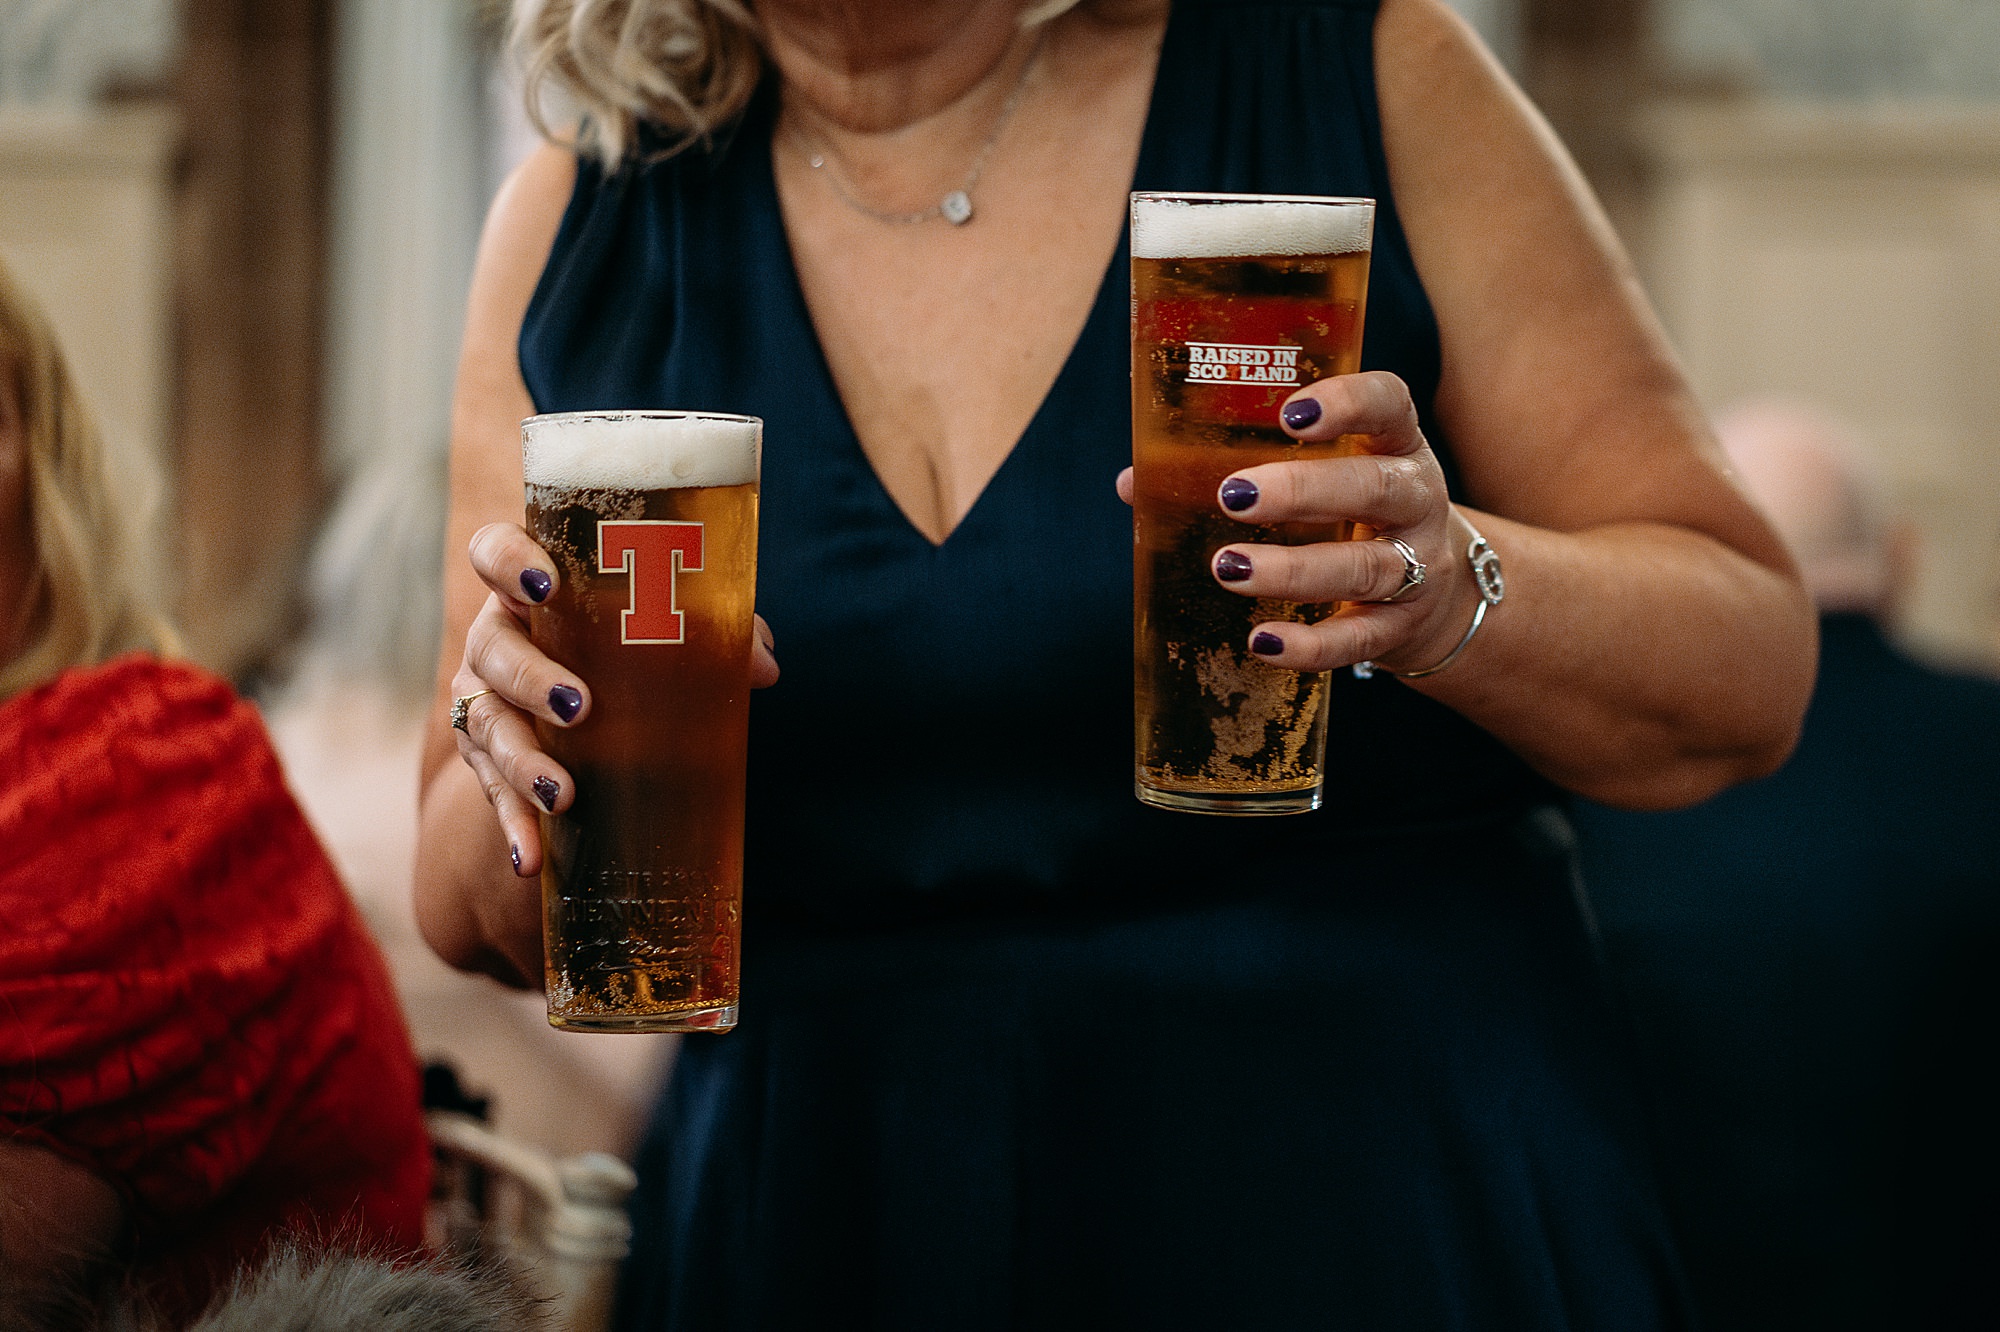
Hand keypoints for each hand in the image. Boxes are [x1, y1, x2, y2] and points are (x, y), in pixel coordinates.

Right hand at [450, 522, 779, 877]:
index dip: (509, 562)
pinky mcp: (486, 759)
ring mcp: (484, 699)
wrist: (592, 706)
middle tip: (579, 706)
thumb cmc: (633, 645)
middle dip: (531, 677)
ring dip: (523, 763)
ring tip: (563, 795)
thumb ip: (715, 632)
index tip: (543, 585)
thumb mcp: (668, 632)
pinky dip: (513, 826)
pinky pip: (493, 793)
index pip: (494, 554)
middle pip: (493, 648)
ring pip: (488, 725)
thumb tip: (763, 666)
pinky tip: (530, 860)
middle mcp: (495, 639)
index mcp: (531, 589)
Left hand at [1116, 370, 1479, 674]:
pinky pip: (1359, 638)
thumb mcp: (1320, 480)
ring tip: (1229, 567)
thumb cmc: (1350, 518)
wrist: (1439, 598)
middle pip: (1376, 488)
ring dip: (1294, 570)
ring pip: (1365, 568)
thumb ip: (1234, 469)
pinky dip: (1311, 645)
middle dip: (1304, 491)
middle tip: (1234, 496)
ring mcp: (1420, 566)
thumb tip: (1134, 483)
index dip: (1349, 402)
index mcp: (1395, 444)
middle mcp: (1418, 500)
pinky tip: (1263, 642)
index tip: (1290, 412)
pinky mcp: (1402, 627)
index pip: (1389, 403)